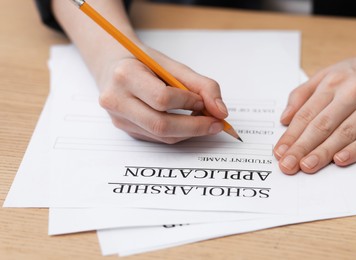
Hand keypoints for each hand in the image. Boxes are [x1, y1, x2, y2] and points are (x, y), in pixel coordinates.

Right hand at [97, 45, 227, 142]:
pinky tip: (186, 123)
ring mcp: (118, 118)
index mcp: (125, 75)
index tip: (205, 102)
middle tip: (216, 123)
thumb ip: (201, 85)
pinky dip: (177, 133)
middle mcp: (115, 100)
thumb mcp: (172, 65)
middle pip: (160, 125)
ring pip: (161, 136)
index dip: (189, 102)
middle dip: (194, 127)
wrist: (113, 67)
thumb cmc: (145, 64)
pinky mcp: (124, 129)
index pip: (162, 98)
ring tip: (204, 121)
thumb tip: (221, 111)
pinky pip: (157, 138)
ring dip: (189, 132)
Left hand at [274, 41, 355, 173]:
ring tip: (307, 166)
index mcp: (332, 82)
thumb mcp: (326, 74)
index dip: (291, 135)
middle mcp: (351, 92)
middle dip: (302, 147)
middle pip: (322, 124)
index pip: (306, 113)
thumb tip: (284, 118)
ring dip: (324, 151)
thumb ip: (302, 94)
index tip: (279, 151)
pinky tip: (340, 160)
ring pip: (345, 132)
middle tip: (287, 165)